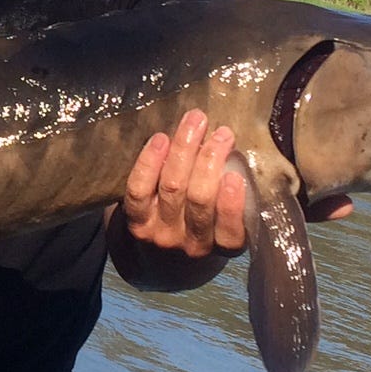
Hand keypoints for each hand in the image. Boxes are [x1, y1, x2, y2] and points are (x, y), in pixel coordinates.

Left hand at [118, 109, 247, 258]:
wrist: (163, 250)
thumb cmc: (208, 216)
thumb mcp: (227, 212)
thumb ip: (232, 187)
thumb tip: (230, 143)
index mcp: (223, 244)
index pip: (229, 231)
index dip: (231, 205)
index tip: (234, 175)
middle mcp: (192, 244)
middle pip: (199, 199)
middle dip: (210, 160)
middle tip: (221, 133)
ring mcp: (161, 233)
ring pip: (172, 187)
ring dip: (184, 149)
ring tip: (195, 121)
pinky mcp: (136, 222)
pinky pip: (139, 190)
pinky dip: (149, 162)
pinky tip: (161, 139)